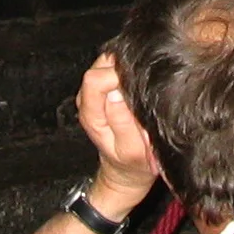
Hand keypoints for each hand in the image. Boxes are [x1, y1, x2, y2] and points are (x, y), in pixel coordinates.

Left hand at [75, 53, 158, 218]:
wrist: (126, 171)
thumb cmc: (132, 163)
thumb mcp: (133, 150)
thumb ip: (123, 122)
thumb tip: (116, 92)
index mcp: (91, 114)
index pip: (95, 79)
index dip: (118, 75)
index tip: (138, 84)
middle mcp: (88, 99)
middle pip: (101, 65)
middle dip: (125, 68)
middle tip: (145, 85)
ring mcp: (95, 92)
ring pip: (108, 62)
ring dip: (127, 68)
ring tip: (144, 86)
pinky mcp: (106, 87)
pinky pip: (115, 67)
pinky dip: (129, 70)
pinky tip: (140, 83)